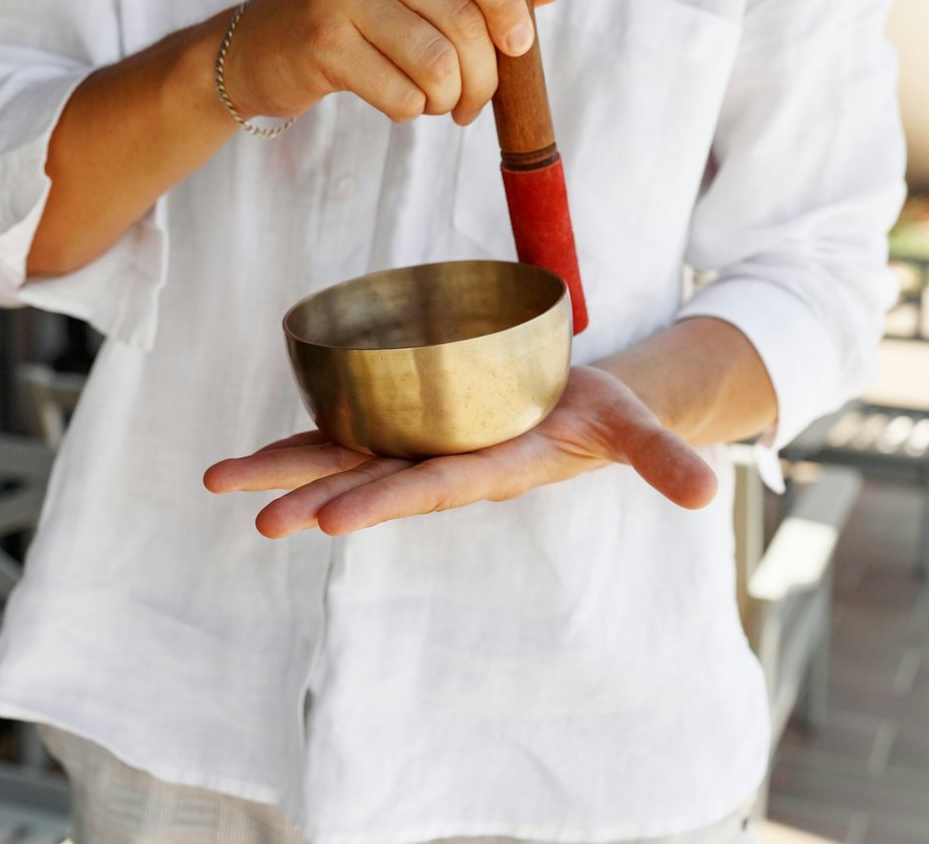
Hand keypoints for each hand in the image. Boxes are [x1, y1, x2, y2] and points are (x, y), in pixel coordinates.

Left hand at [203, 367, 717, 536]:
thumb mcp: (633, 425)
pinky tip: (248, 455)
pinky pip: (342, 429)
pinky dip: (297, 440)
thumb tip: (708, 493)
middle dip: (317, 498)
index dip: (387, 498)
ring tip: (221, 485)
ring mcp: (417, 443)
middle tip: (262, 521)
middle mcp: (442, 463)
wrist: (568, 408)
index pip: (434, 486)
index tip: (336, 520)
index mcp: (491, 467)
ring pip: (341, 457)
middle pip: (372, 479)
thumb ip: (662, 458)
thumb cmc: (597, 414)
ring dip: (285, 472)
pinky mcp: (403, 421)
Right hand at [223, 0, 568, 126]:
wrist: (261, 47)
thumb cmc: (357, 15)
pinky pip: (401, 94)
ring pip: (436, 62)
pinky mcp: (320, 42)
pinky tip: (401, 103)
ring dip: (449, 99)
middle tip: (474, 102)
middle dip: (483, 76)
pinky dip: (413, 112)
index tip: (520, 43)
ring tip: (439, 103)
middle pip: (461, 18)